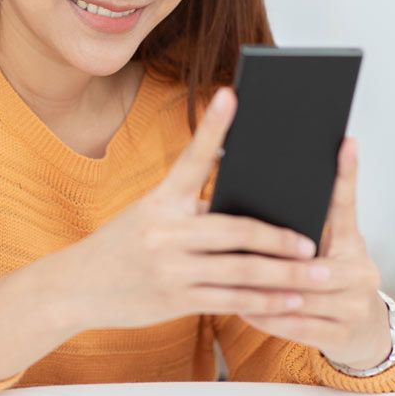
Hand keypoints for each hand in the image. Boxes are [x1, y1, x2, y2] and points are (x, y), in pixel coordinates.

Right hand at [51, 86, 324, 330]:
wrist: (76, 286)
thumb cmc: (121, 246)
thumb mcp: (148, 214)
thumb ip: (190, 209)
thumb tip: (246, 201)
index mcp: (160, 200)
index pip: (191, 157)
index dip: (213, 126)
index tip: (232, 95)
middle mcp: (165, 231)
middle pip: (236, 231)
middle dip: (281, 239)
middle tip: (314, 242)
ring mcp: (171, 268)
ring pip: (241, 271)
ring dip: (285, 276)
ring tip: (318, 275)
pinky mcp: (175, 299)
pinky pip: (230, 300)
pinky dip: (263, 300)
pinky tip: (290, 300)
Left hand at [237, 136, 392, 369]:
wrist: (365, 333)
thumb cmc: (334, 281)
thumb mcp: (331, 249)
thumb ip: (309, 225)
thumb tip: (271, 188)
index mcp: (354, 243)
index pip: (347, 205)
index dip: (347, 174)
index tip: (345, 143)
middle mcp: (363, 271)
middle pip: (312, 262)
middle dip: (275, 261)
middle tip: (238, 248)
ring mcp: (356, 305)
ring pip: (301, 296)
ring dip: (264, 291)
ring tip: (228, 282)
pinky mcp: (344, 335)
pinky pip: (298, 326)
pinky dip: (269, 317)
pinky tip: (245, 310)